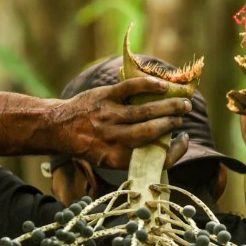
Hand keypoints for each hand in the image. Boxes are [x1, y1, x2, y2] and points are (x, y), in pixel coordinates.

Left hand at [50, 77, 191, 168]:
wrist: (61, 127)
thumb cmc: (92, 144)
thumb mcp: (110, 159)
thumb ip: (135, 154)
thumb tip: (167, 143)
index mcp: (119, 158)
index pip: (155, 158)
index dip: (176, 151)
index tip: (184, 139)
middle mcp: (115, 138)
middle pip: (153, 131)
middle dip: (173, 123)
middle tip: (183, 116)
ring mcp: (110, 116)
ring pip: (145, 111)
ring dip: (168, 106)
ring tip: (182, 103)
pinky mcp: (104, 97)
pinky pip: (130, 89)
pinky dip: (148, 86)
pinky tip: (163, 86)